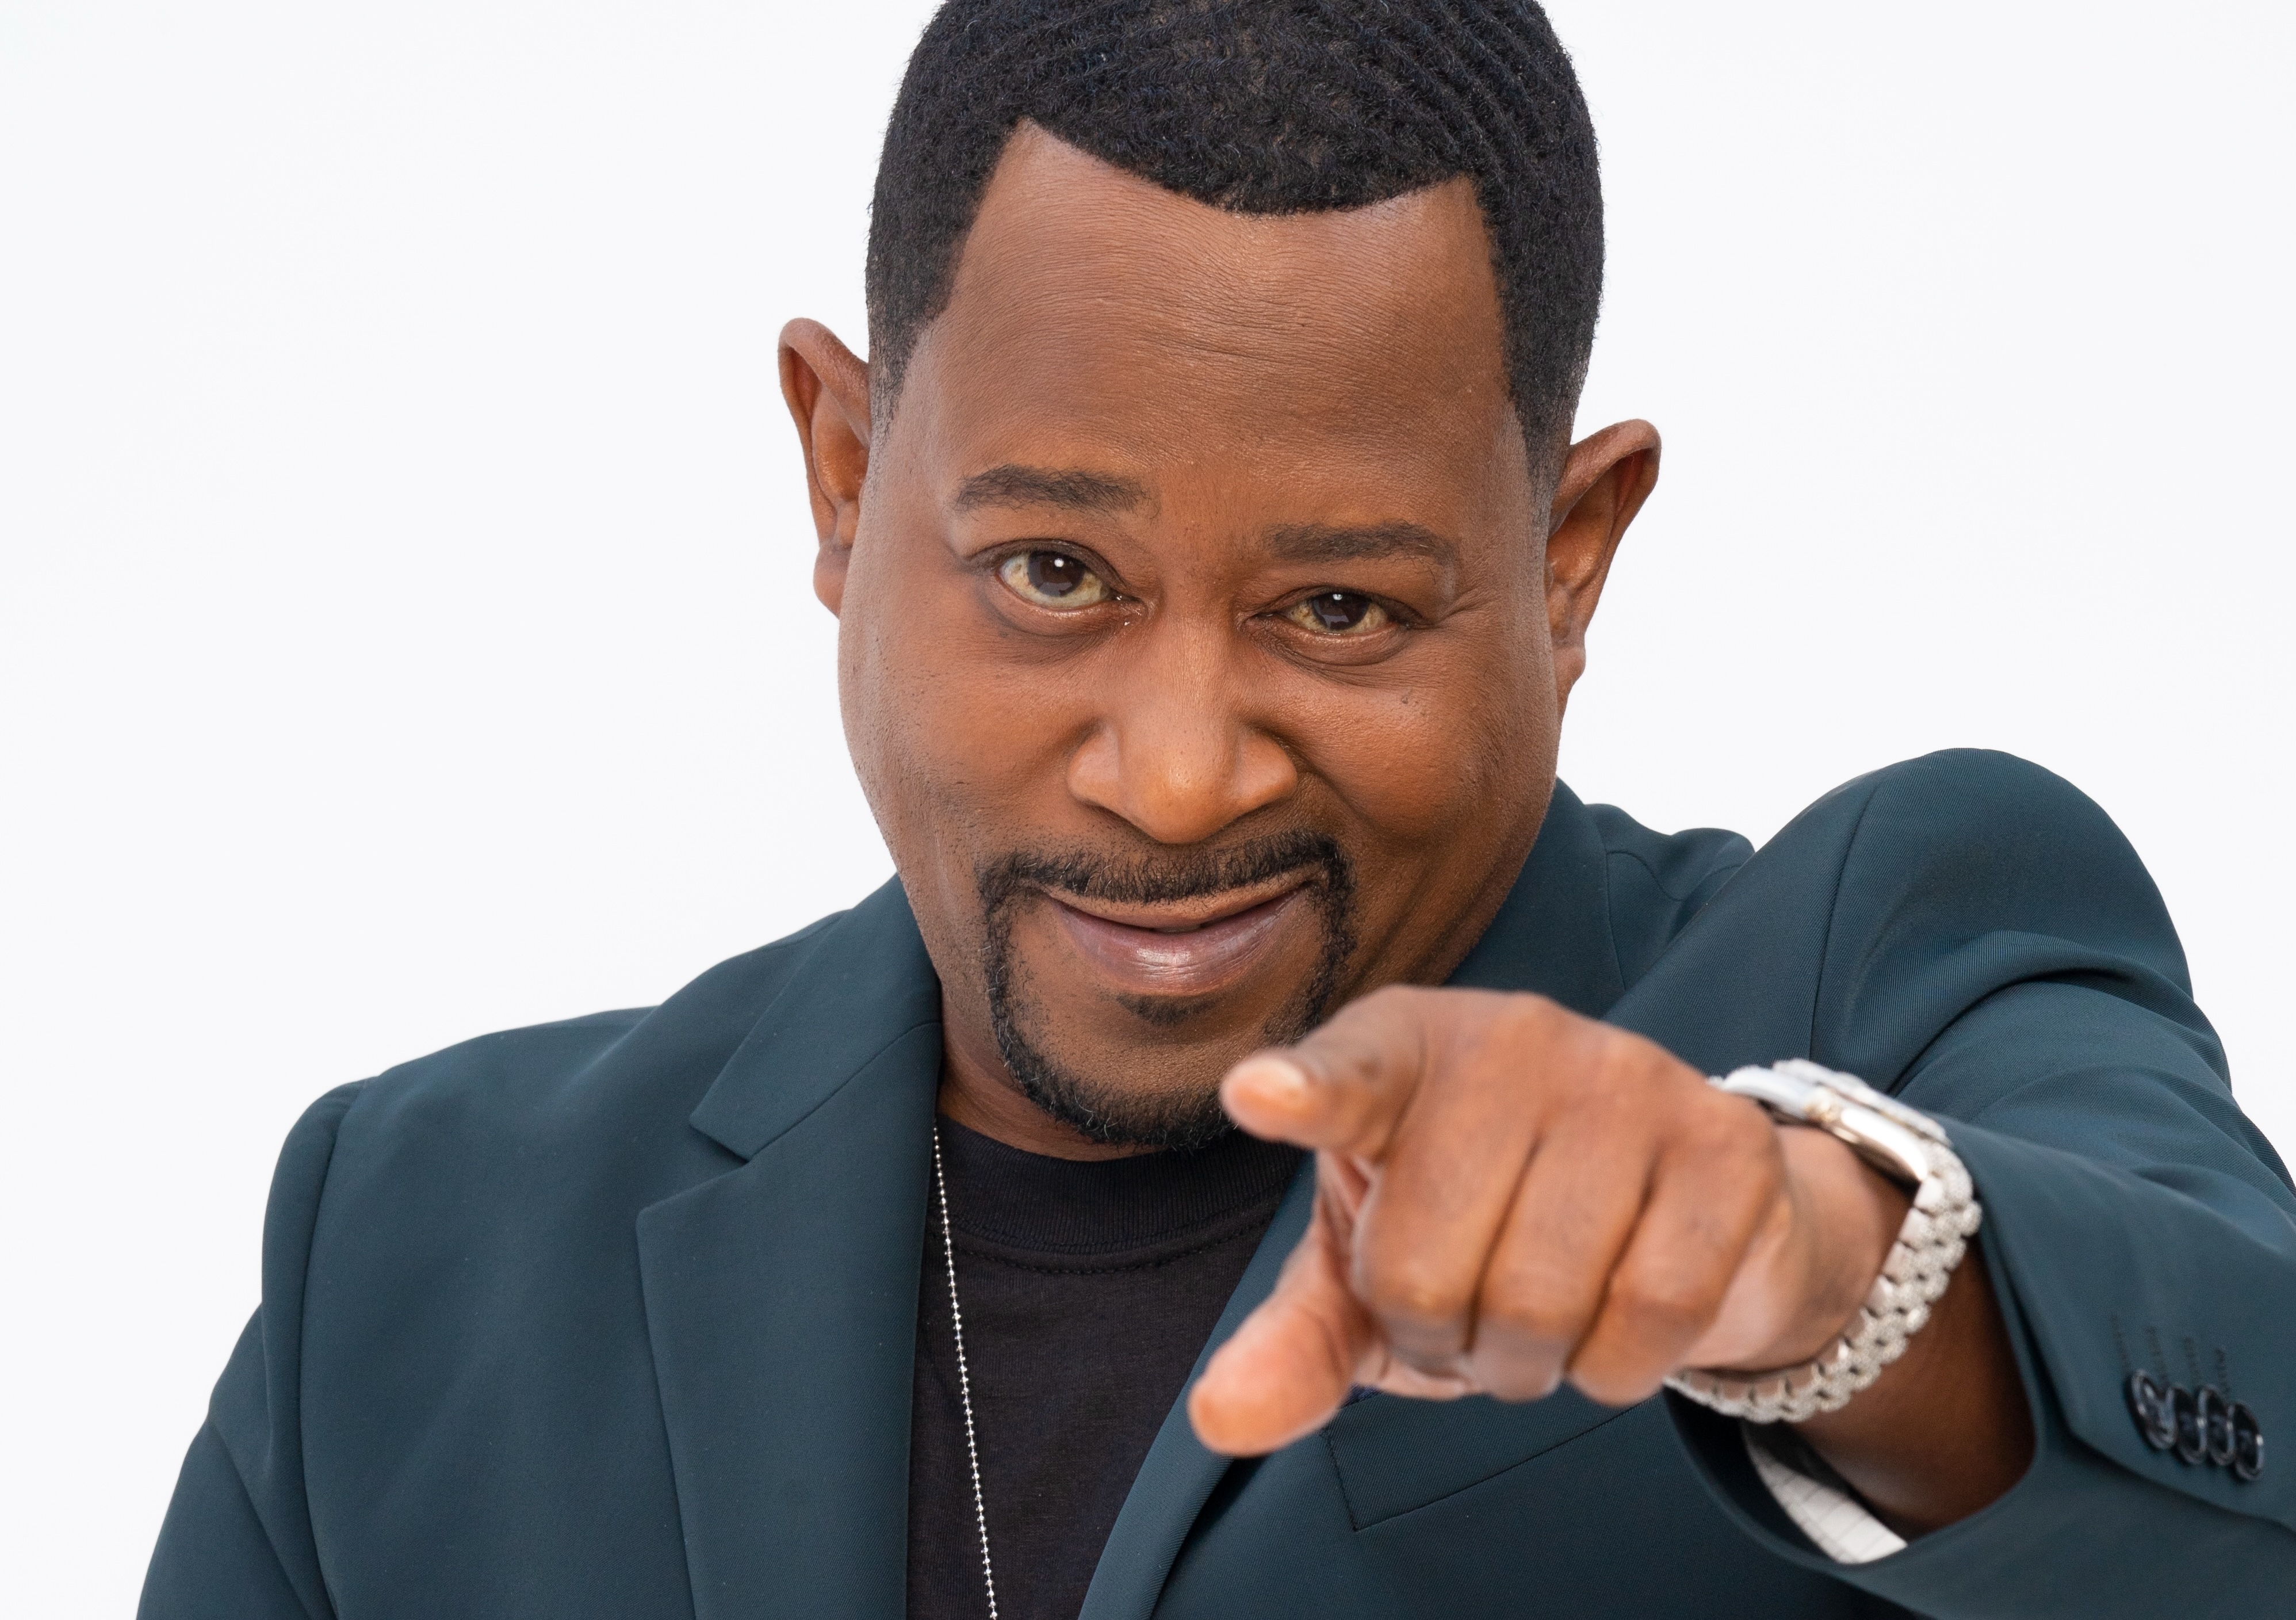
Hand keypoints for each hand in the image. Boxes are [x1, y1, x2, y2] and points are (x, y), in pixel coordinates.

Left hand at [1188, 986, 1908, 1456]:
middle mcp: (1508, 1037)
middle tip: (1469, 1308)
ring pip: (1537, 1300)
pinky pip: (1651, 1312)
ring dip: (1525, 1363)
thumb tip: (1220, 1417)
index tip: (1256, 1096)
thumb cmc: (1486, 1228)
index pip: (1343, 1076)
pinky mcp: (1724, 1141)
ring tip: (1537, 1314)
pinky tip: (1615, 1322)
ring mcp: (1624, 1076)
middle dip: (1437, 1337)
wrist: (1671, 1212)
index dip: (1302, 1093)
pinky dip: (1617, 1366)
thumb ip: (1298, 1339)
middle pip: (1423, 1266)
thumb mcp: (1373, 1274)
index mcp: (1398, 1047)